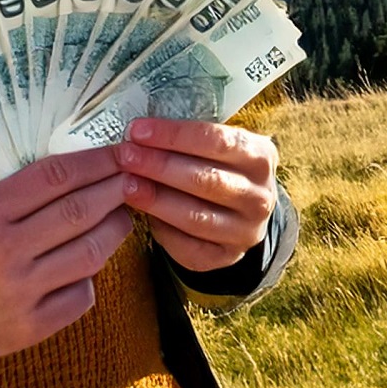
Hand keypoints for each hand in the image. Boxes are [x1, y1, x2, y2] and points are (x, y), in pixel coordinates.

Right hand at [0, 146, 134, 361]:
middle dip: (116, 191)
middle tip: (136, 180)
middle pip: (79, 212)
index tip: (121, 153)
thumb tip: (89, 167)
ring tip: (123, 217)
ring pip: (90, 253)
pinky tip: (90, 265)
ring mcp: (21, 290)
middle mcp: (5, 249)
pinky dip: (91, 277)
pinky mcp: (33, 325)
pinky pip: (82, 294)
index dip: (96, 162)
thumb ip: (25, 191)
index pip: (55, 176)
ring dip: (116, 230)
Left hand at [114, 117, 277, 272]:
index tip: (138, 131)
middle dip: (159, 166)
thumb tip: (140, 132)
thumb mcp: (217, 146)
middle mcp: (260, 196)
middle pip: (205, 179)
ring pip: (195, 216)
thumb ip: (189, 138)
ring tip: (127, 185)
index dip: (173, 136)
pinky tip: (142, 214)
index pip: (216, 140)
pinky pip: (189, 246)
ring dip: (156, 199)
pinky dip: (162, 229)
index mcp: (260, 156)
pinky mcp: (226, 256)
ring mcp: (246, 230)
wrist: (240, 211)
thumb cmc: (218, 167)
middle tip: (126, 156)